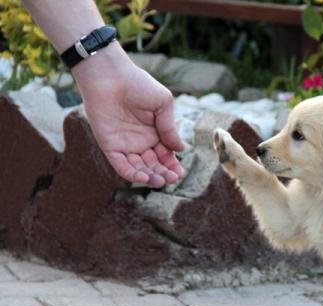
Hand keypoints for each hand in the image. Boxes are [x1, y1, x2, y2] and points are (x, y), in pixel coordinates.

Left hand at [73, 44, 184, 187]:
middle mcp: (140, 142)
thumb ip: (170, 128)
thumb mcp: (163, 104)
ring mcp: (125, 145)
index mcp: (155, 133)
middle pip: (154, 165)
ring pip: (139, 168)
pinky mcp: (109, 146)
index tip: (180, 173)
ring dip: (150, 177)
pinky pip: (121, 165)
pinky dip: (132, 174)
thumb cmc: (138, 84)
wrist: (110, 75)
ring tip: (160, 181)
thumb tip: (181, 149)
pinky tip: (144, 177)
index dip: (173, 166)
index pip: (165, 155)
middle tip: (172, 179)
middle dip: (164, 174)